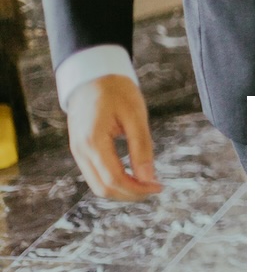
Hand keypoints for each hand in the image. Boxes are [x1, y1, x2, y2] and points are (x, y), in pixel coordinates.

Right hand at [66, 75, 161, 200]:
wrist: (92, 77)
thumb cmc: (117, 92)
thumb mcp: (135, 116)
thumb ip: (142, 148)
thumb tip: (148, 179)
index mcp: (93, 141)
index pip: (113, 179)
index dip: (137, 189)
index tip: (158, 187)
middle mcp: (80, 150)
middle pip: (103, 188)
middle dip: (130, 194)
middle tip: (155, 188)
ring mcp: (77, 151)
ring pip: (97, 185)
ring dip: (122, 190)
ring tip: (146, 184)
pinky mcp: (80, 150)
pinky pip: (95, 175)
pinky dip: (113, 181)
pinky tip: (133, 176)